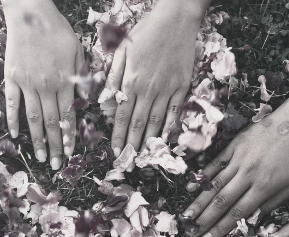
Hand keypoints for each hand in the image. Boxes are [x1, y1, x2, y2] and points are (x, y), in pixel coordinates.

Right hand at [3, 0, 82, 169]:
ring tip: (39, 157)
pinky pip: (12, 103)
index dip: (69, 137)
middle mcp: (45, 87)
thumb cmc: (57, 30)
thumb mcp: (77, 51)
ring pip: (33, 118)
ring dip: (37, 140)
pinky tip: (14, 135)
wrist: (30, 13)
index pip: (68, 116)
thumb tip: (85, 101)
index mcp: (63, 82)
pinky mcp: (12, 78)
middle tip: (55, 165)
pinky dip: (13, 120)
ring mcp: (27, 84)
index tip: (70, 154)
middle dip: (55, 146)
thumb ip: (81, 77)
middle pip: (51, 123)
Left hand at [107, 0, 202, 153]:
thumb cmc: (145, 32)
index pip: (122, 117)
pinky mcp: (182, 87)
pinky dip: (170, 129)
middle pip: (138, 124)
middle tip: (129, 164)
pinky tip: (165, 141)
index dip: (119, 137)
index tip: (117, 153)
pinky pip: (175, 113)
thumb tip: (106, 103)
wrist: (175, 20)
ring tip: (145, 158)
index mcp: (130, 81)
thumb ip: (113, 77)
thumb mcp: (122, 50)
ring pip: (156, 122)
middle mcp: (148, 89)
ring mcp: (167, 89)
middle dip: (133, 146)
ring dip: (149, 143)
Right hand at [183, 100, 288, 236]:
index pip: (236, 213)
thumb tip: (252, 219)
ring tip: (185, 216)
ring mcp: (239, 158)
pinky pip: (215, 163)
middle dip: (203, 220)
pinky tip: (191, 188)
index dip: (219, 228)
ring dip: (198, 203)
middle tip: (189, 233)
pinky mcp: (235, 145)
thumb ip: (272, 203)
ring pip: (214, 185)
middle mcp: (248, 174)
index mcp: (263, 186)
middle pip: (221, 201)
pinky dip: (202, 176)